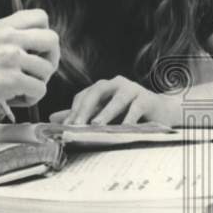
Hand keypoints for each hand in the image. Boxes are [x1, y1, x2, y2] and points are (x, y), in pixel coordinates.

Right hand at [0, 9, 58, 118]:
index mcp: (1, 26)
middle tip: (37, 71)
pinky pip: (40, 90)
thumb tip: (33, 49)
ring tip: (18, 90)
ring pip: (48, 69)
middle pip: (52, 39)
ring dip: (37, 83)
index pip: (40, 16)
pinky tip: (14, 99)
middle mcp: (8, 37)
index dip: (44, 34)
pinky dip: (31, 99)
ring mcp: (11, 57)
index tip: (36, 50)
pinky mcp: (12, 80)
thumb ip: (7, 39)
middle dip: (50, 58)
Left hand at [50, 76, 180, 125]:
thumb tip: (53, 118)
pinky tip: (124, 128)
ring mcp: (132, 89)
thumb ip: (81, 114)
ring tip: (96, 125)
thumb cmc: (128, 111)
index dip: (74, 111)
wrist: (159, 111)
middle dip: (85, 109)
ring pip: (117, 99)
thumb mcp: (104, 112)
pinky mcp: (147, 98)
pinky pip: (137, 107)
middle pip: (96, 92)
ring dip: (106, 112)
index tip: (66, 127)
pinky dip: (130, 118)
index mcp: (102, 87)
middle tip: (77, 125)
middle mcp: (115, 84)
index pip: (84, 96)